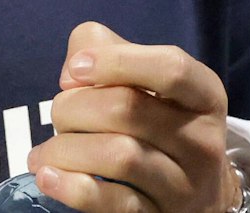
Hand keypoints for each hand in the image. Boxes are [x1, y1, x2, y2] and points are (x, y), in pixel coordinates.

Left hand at [28, 21, 243, 212]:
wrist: (196, 198)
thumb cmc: (158, 124)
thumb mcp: (148, 81)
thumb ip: (111, 51)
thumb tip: (74, 71)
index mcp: (205, 95)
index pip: (171, 68)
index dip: (116, 61)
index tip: (74, 68)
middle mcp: (203, 141)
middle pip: (128, 109)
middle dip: (75, 106)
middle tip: (58, 114)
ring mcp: (185, 186)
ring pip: (118, 156)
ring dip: (65, 148)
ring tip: (44, 153)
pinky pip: (113, 203)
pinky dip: (71, 187)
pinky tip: (48, 176)